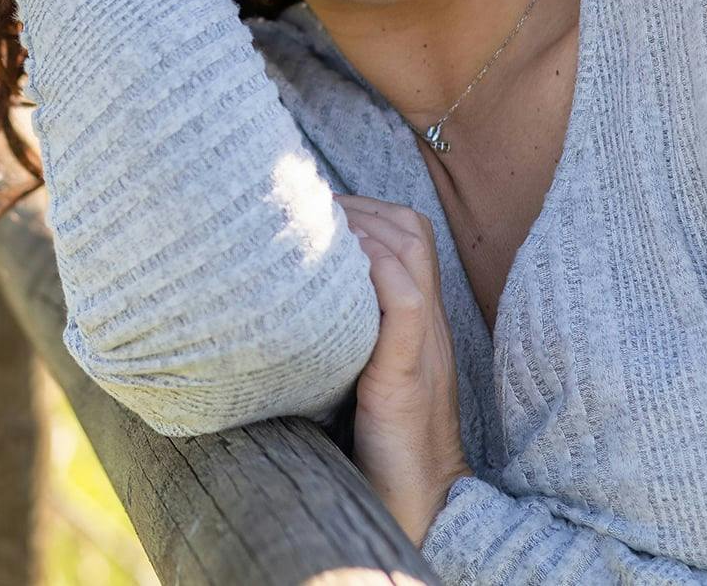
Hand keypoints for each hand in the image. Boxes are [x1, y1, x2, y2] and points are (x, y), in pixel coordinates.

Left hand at [334, 193, 473, 545]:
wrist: (421, 501)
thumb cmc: (380, 441)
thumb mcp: (361, 369)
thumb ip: (343, 329)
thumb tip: (278, 297)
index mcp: (419, 317)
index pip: (406, 231)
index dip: (361, 208)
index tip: (312, 206)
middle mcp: (428, 320)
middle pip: (409, 227)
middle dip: (355, 206)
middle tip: (305, 208)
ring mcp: (423, 343)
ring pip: (409, 250)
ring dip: (359, 227)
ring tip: (314, 228)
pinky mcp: (408, 373)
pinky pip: (403, 301)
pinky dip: (374, 271)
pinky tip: (338, 267)